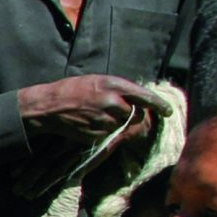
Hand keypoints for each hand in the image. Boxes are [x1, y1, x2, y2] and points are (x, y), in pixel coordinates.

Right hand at [16, 75, 159, 145]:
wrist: (48, 106)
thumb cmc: (71, 90)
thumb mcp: (96, 81)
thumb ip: (118, 90)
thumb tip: (137, 102)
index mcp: (113, 85)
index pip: (144, 96)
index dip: (158, 105)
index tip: (168, 112)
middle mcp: (113, 102)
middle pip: (134, 113)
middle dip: (130, 115)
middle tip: (117, 113)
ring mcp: (105, 119)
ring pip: (121, 125)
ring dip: (115, 123)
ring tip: (96, 116)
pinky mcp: (98, 134)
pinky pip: (109, 134)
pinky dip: (104, 131)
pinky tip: (90, 123)